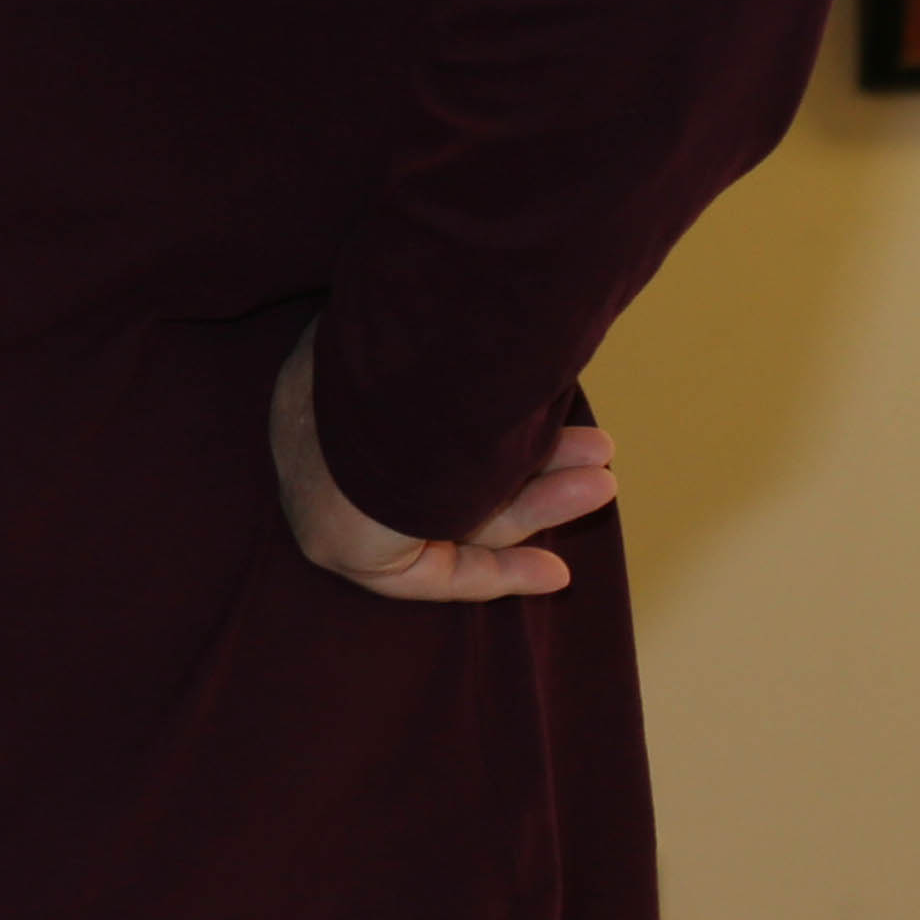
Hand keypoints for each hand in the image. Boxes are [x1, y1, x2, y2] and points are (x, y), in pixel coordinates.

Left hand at [272, 325, 612, 601]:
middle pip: (438, 468)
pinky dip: (495, 573)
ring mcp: (317, 489)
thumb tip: (533, 348)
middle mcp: (318, 430)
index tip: (534, 422)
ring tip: (602, 482)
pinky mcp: (336, 542)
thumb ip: (483, 367)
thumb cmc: (431, 345)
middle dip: (526, 465)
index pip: (409, 419)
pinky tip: (553, 574)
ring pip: (446, 510)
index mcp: (335, 369)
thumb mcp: (464, 345)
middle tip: (594, 449)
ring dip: (532, 504)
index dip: (481, 434)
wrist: (396, 382)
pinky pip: (427, 569)